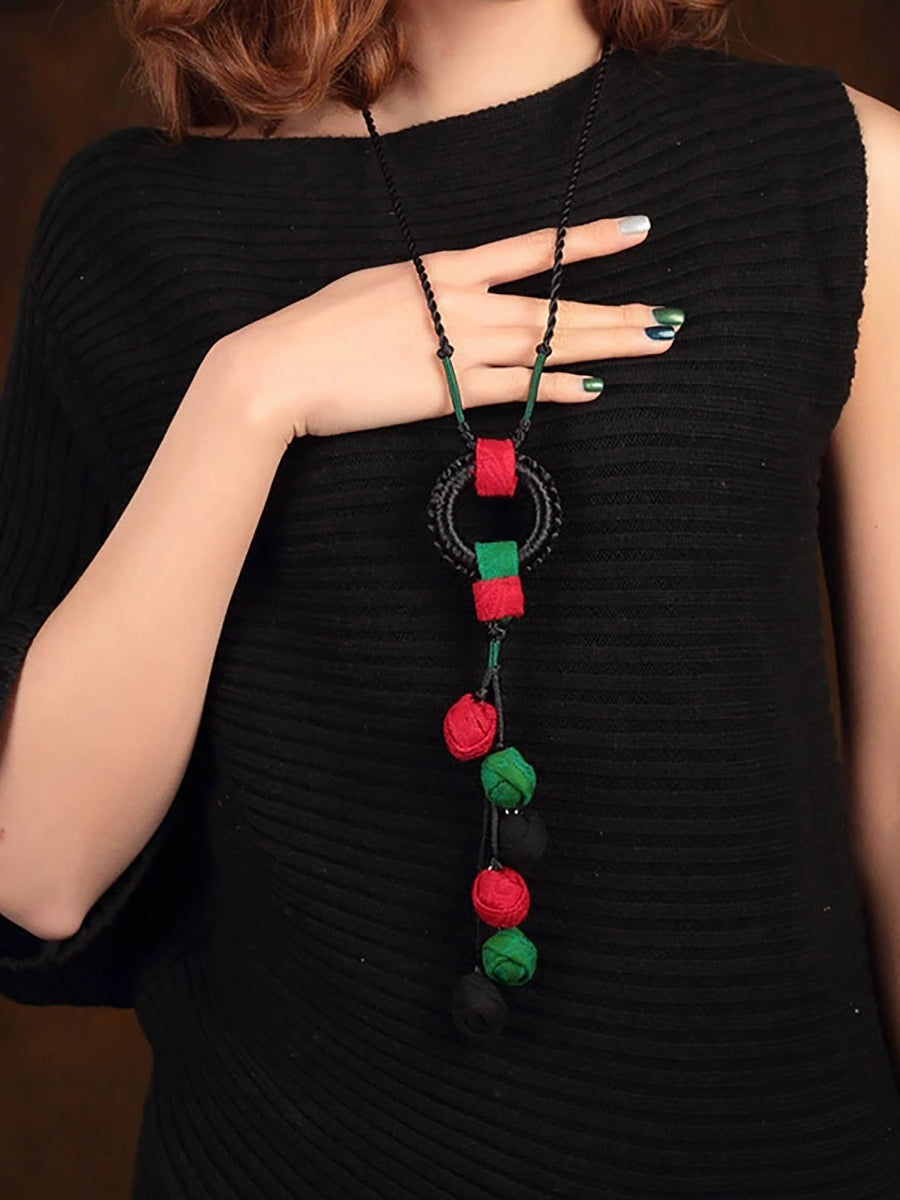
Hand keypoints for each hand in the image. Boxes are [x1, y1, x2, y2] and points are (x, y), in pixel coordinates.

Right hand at [210, 214, 681, 445]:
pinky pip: (514, 390)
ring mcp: (456, 346)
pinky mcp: (444, 391)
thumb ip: (422, 294)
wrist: (279, 368)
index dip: (588, 241)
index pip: (531, 248)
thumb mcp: (373, 289)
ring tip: (654, 343)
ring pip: (546, 344)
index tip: (637, 231)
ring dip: (605, 345)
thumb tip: (451, 301)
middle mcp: (460, 301)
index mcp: (441, 269)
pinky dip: (555, 390)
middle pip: (554, 305)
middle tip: (669, 318)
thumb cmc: (315, 328)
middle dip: (616, 310)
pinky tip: (593, 388)